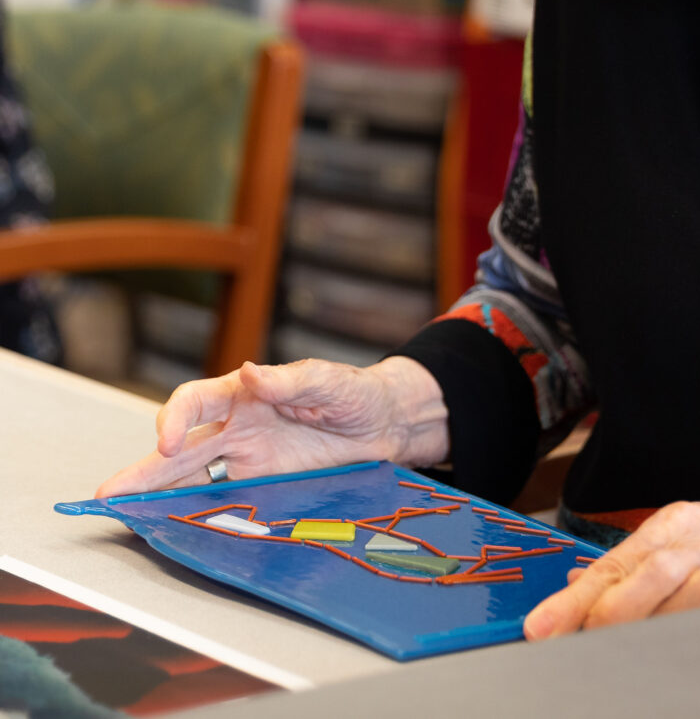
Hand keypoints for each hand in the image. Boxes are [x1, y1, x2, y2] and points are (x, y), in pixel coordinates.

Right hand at [95, 357, 449, 496]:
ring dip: (159, 498)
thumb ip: (291, 380)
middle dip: (143, 471)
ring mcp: (247, 461)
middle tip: (109, 495)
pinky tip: (177, 531)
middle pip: (180, 451)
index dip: (175, 419)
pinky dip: (198, 516)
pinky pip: (224, 504)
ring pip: (192, 482)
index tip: (167, 441)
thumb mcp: (330, 381)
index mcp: (245, 395)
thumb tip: (249, 371)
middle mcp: (237, 429)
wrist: (386, 426)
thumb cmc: (355, 393)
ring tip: (124, 518)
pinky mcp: (264, 488)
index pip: (195, 403)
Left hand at [523, 483, 699, 637]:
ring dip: (643, 627)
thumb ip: (635, 566)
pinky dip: (698, 634)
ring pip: (677, 594)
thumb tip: (575, 586)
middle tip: (567, 647)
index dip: (573, 601)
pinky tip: (677, 654)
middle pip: (638, 579)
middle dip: (600, 618)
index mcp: (673, 527)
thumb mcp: (690, 536)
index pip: (612, 566)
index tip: (538, 631)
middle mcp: (697, 539)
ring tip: (614, 655)